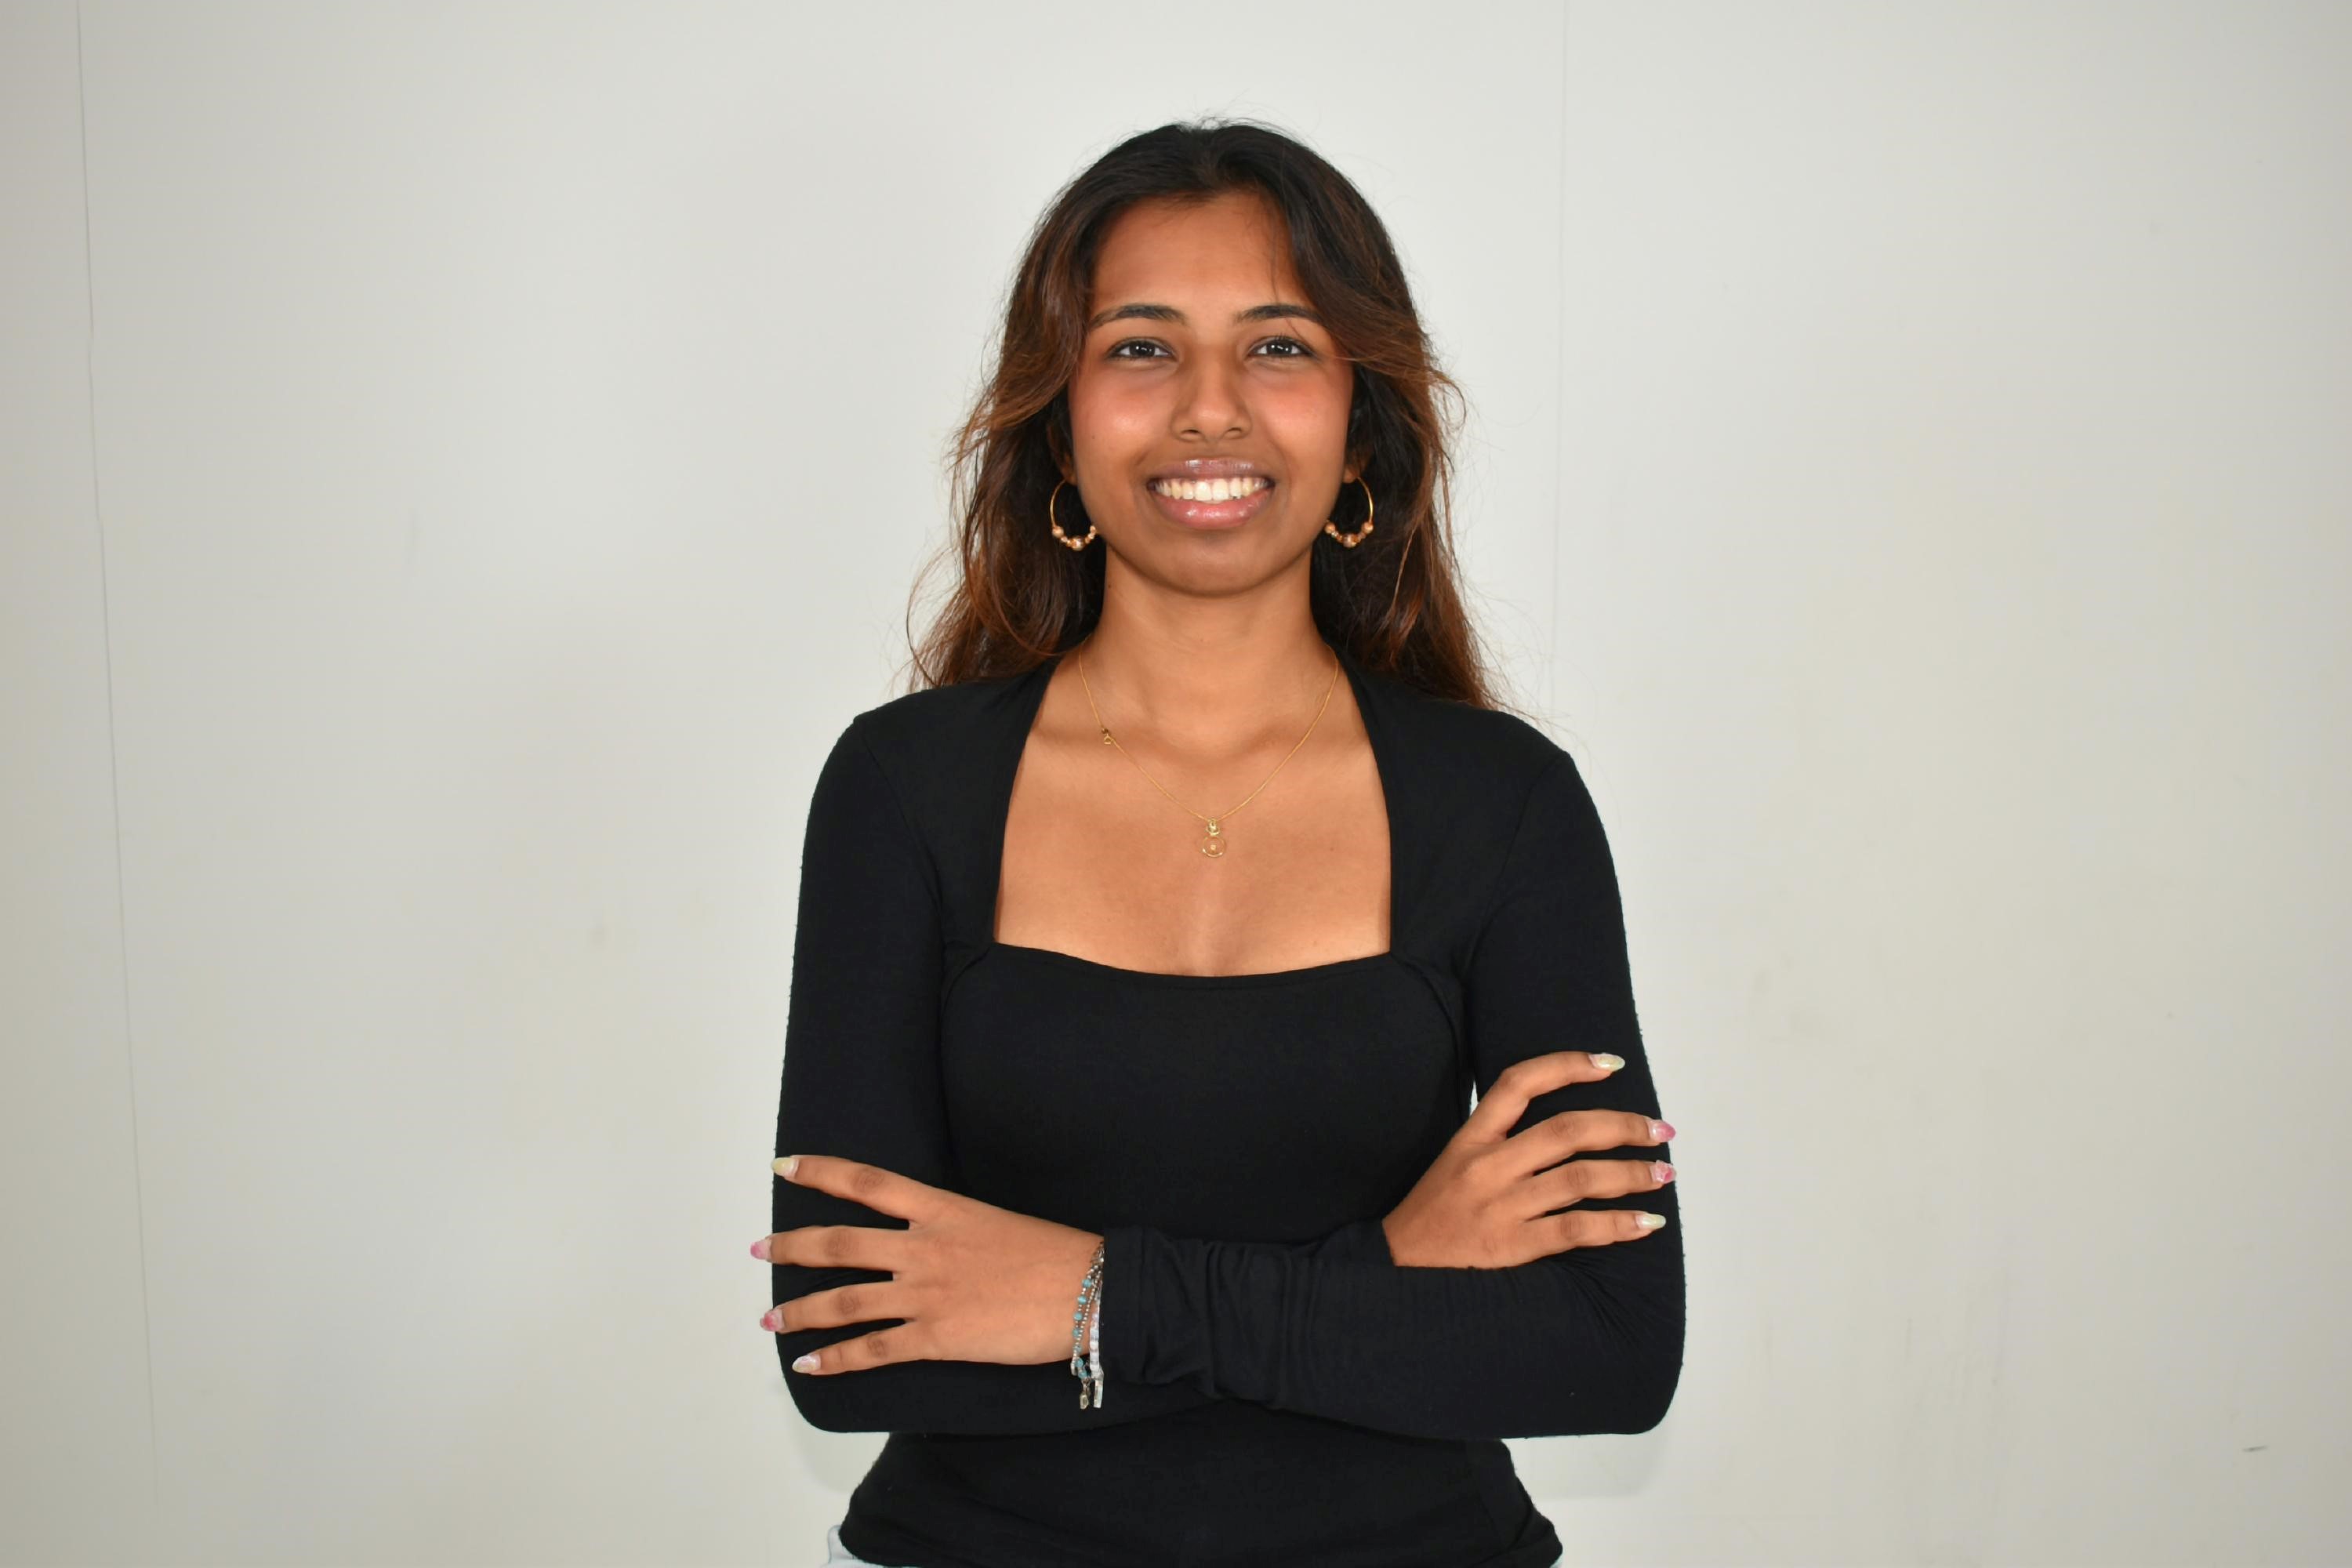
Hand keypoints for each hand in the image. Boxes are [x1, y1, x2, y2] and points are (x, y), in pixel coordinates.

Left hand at [755, 1154, 1102, 1375]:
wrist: (1090, 1291)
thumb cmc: (1056, 1255)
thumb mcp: (997, 1222)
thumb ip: (954, 1229)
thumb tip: (928, 1241)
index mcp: (942, 1210)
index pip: (868, 1183)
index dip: (821, 1172)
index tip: (783, 1165)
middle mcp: (924, 1247)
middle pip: (839, 1243)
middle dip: (791, 1247)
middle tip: (759, 1249)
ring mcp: (926, 1294)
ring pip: (845, 1300)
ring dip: (800, 1310)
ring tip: (769, 1317)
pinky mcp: (936, 1338)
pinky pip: (873, 1351)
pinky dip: (835, 1359)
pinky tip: (808, 1364)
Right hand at [1380, 1051, 1675, 1268]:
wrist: (1393, 1269)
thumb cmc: (1432, 1215)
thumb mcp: (1454, 1162)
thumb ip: (1499, 1142)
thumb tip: (1565, 1130)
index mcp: (1471, 1138)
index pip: (1519, 1083)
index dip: (1567, 1066)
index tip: (1610, 1064)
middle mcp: (1488, 1166)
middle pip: (1566, 1131)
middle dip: (1623, 1126)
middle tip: (1660, 1130)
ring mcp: (1501, 1206)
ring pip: (1580, 1179)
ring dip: (1631, 1175)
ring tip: (1663, 1175)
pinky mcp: (1511, 1247)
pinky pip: (1575, 1230)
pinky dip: (1617, 1226)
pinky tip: (1645, 1225)